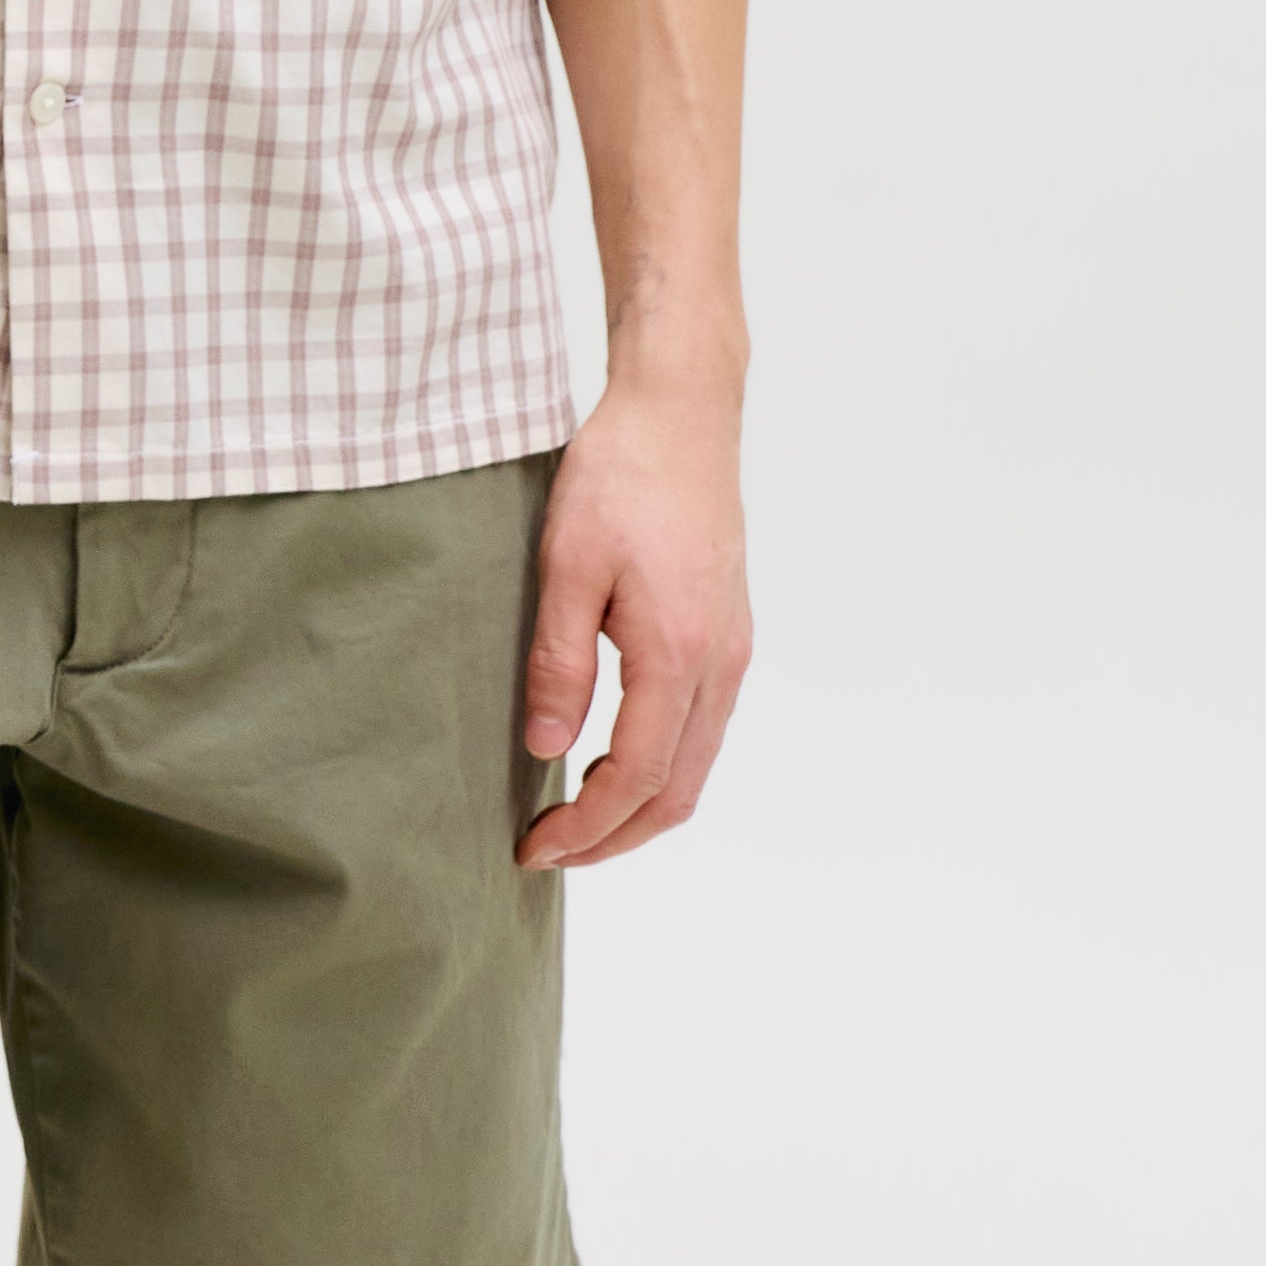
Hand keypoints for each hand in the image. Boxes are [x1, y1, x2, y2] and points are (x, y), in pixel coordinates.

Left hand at [517, 377, 751, 868]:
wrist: (681, 412)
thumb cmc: (620, 476)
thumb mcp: (566, 567)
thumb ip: (558, 664)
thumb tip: (548, 749)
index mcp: (679, 654)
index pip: (637, 777)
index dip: (586, 827)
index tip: (533, 848)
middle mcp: (721, 663)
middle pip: (679, 791)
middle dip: (615, 838)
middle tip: (548, 853)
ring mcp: (732, 650)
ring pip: (696, 765)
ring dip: (640, 808)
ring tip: (573, 821)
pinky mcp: (728, 632)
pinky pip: (702, 728)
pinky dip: (661, 768)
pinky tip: (612, 763)